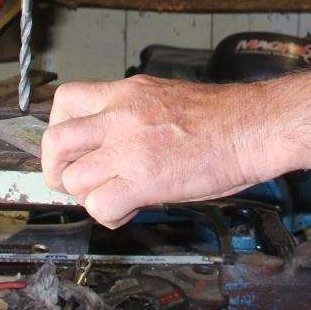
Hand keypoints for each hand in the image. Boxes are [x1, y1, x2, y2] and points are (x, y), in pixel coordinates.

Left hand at [41, 76, 281, 227]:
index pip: (65, 100)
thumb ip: (131, 115)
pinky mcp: (143, 179)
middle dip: (57, 169)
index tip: (73, 148)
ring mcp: (129, 148)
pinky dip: (109, 216)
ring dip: (88, 196)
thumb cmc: (223, 117)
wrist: (254, 127)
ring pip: (74, 180)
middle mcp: (120, 116)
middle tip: (76, 181)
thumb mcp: (165, 98)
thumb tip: (110, 142)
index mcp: (127, 93)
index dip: (60, 129)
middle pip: (55, 142)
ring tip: (115, 197)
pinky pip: (100, 207)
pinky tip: (130, 210)